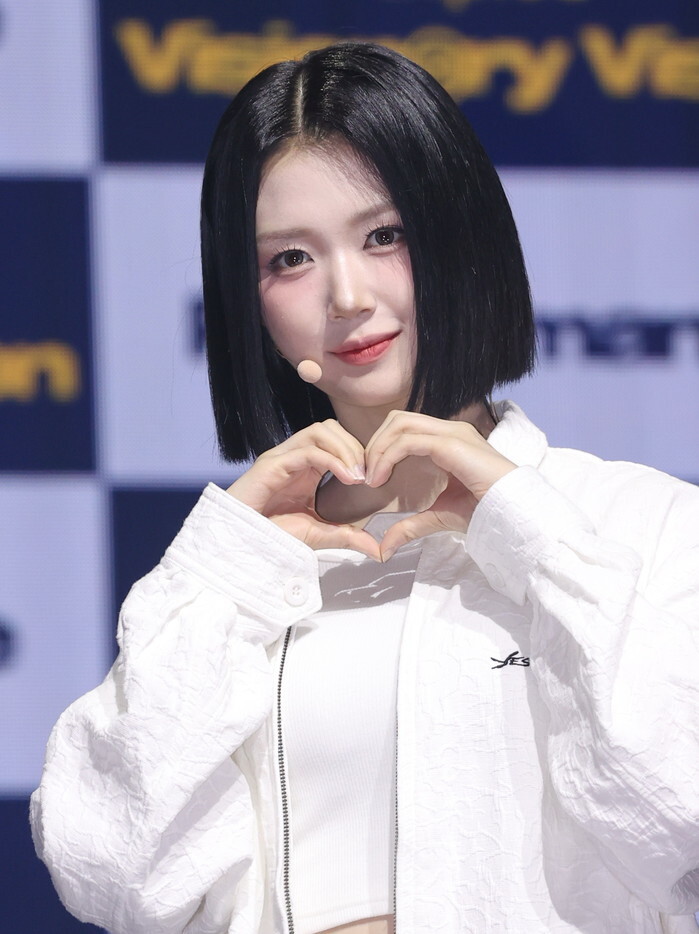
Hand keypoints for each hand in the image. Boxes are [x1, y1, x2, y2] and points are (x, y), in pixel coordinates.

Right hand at [227, 420, 381, 560]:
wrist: (242, 545)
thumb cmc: (273, 536)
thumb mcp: (320, 535)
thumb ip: (349, 537)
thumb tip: (378, 550)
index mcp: (304, 466)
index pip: (335, 438)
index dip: (357, 451)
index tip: (373, 478)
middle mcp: (293, 456)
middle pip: (330, 428)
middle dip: (354, 446)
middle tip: (367, 475)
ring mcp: (282, 457)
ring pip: (320, 431)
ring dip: (345, 449)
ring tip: (358, 476)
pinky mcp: (272, 465)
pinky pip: (309, 451)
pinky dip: (333, 460)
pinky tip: (346, 478)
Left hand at [363, 410, 516, 560]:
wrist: (512, 515)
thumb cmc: (484, 513)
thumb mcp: (437, 518)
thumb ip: (410, 526)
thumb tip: (384, 549)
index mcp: (448, 441)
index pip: (405, 428)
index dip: (382, 447)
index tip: (371, 479)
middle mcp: (450, 430)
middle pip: (398, 419)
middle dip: (375, 443)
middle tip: (367, 475)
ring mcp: (452, 433)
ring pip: (400, 423)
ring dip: (378, 448)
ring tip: (372, 478)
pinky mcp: (451, 443)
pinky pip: (408, 440)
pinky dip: (388, 456)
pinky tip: (381, 479)